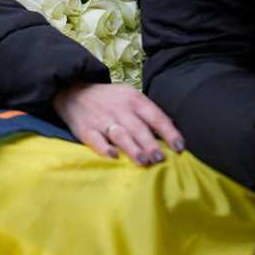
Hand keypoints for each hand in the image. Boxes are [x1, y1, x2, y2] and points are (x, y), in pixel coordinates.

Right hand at [53, 82, 184, 165]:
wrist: (74, 92)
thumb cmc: (110, 99)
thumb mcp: (130, 96)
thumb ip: (148, 112)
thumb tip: (172, 128)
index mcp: (134, 100)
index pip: (155, 116)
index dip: (169, 132)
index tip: (180, 147)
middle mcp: (120, 109)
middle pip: (139, 128)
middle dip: (151, 144)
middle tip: (161, 159)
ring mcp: (102, 120)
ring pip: (120, 135)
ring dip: (133, 149)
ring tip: (144, 162)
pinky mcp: (86, 130)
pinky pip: (96, 140)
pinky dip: (104, 149)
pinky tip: (114, 157)